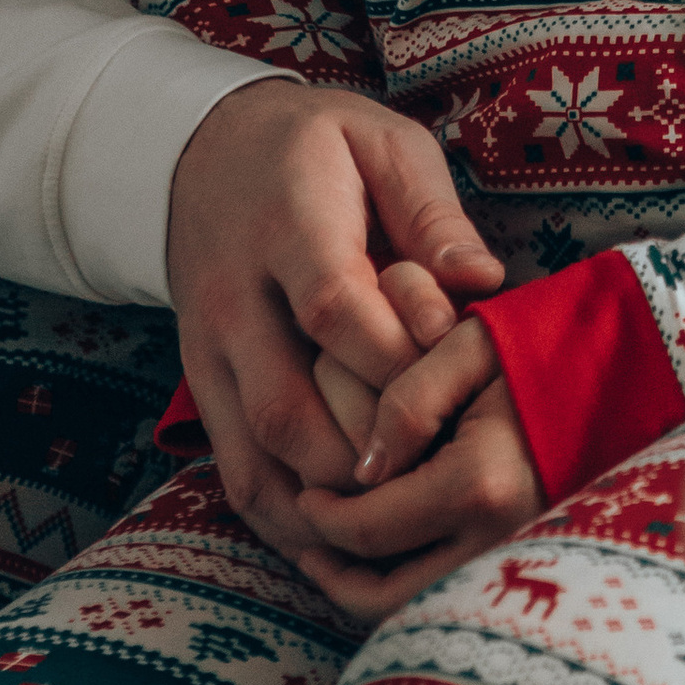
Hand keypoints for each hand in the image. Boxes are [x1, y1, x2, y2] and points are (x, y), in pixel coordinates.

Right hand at [165, 77, 502, 593]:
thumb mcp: (382, 142)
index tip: (446, 389)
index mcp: (288, 225)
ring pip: (254, 456)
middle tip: (430, 477)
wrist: (202, 155)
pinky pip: (234, 471)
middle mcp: (235, 298)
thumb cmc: (317, 148)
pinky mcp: (200, 388)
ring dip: (325, 507)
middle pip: (286, 405)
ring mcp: (208, 352)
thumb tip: (483, 283)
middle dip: (363, 458)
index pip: (333, 307)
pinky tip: (339, 541)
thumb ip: (432, 212)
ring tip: (395, 529)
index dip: (392, 362)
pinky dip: (284, 517)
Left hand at [293, 318, 545, 621]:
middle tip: (308, 537)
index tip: (303, 494)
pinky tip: (397, 549)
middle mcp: (500, 537)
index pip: (367, 529)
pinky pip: (457, 591)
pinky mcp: (538, 560)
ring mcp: (524, 556)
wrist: (637, 362)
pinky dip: (415, 582)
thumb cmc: (549, 339)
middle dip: (335, 572)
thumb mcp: (470, 345)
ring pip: (423, 607)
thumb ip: (406, 403)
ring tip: (341, 551)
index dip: (321, 517)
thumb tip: (360, 471)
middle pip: (387, 596)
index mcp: (478, 483)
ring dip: (372, 587)